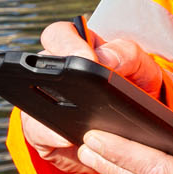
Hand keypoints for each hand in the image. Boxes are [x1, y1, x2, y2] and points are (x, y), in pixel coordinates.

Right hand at [15, 21, 172, 173]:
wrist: (135, 136)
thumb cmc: (136, 92)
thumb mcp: (141, 68)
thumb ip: (126, 55)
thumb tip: (104, 59)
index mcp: (78, 50)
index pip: (60, 34)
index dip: (69, 43)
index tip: (89, 58)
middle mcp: (54, 73)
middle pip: (38, 62)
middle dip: (52, 69)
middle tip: (78, 80)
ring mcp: (43, 102)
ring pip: (31, 98)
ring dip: (50, 107)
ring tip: (75, 116)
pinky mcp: (41, 132)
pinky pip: (36, 130)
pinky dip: (51, 135)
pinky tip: (68, 139)